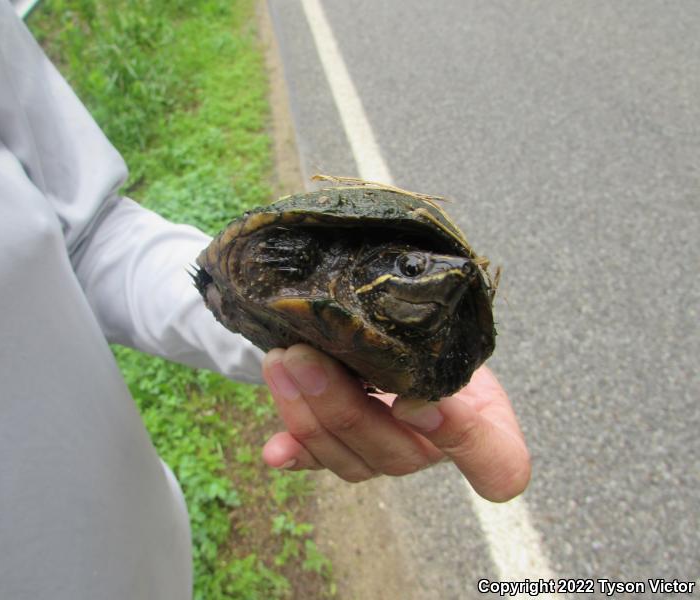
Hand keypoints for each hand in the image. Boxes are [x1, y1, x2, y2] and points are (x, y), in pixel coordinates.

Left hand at [261, 344, 529, 501]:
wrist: (412, 337)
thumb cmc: (442, 329)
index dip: (459, 440)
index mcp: (487, 429)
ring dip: (309, 415)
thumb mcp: (455, 322)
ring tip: (281, 363)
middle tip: (306, 357)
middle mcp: (435, 452)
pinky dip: (296, 455)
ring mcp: (390, 458)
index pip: (498, 464)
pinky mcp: (350, 455)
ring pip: (351, 461)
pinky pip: (322, 464)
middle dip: (344, 408)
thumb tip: (382, 307)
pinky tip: (273, 450)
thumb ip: (435, 329)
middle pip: (397, 455)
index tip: (415, 400)